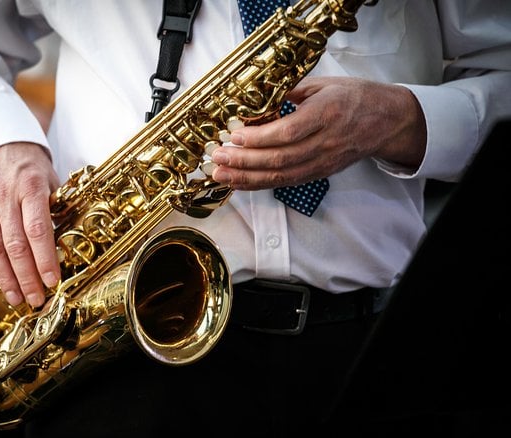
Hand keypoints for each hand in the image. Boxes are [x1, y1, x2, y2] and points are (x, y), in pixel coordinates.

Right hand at [0, 142, 61, 307]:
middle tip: (36, 299)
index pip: (38, 230)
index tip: (52, 281)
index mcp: (29, 187)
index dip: (44, 259)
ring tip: (17, 298)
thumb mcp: (48, 176)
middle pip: (15, 245)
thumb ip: (55, 205)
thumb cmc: (26, 161)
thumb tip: (67, 240)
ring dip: (5, 278)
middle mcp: (4, 197)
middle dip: (27, 277)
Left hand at [211, 76, 426, 189]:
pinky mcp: (320, 173)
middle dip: (244, 161)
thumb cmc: (356, 97)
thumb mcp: (325, 84)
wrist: (388, 121)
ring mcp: (323, 161)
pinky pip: (287, 182)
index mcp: (328, 113)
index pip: (289, 132)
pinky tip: (241, 182)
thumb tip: (256, 98)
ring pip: (282, 176)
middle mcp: (326, 142)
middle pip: (280, 158)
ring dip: (247, 177)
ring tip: (221, 175)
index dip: (259, 138)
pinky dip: (261, 184)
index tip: (235, 136)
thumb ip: (290, 92)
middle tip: (217, 158)